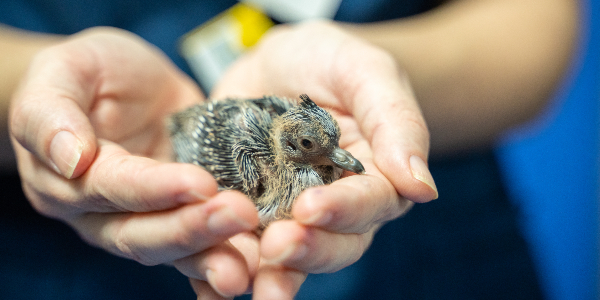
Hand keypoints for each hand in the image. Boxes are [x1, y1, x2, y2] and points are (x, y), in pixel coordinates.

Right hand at [9, 27, 260, 297]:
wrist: (126, 85)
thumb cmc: (93, 72)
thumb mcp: (65, 71)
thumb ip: (51, 112)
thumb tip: (71, 159)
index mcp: (64, 179)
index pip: (110, 189)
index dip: (153, 189)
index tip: (199, 184)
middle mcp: (100, 214)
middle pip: (142, 234)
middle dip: (192, 229)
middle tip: (240, 215)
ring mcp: (142, 221)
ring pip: (173, 251)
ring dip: (213, 254)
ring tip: (252, 258)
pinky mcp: (179, 218)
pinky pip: (199, 248)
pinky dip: (225, 259)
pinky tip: (256, 266)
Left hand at [211, 20, 437, 298]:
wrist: (279, 63)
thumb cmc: (332, 61)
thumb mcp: (365, 72)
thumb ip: (396, 123)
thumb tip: (422, 189)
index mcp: (373, 178)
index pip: (368, 204)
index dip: (343, 210)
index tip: (312, 208)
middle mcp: (334, 207)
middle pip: (331, 244)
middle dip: (306, 250)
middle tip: (277, 246)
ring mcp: (287, 213)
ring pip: (286, 256)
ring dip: (267, 273)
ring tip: (240, 281)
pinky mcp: (247, 209)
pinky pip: (239, 242)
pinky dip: (223, 265)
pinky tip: (207, 278)